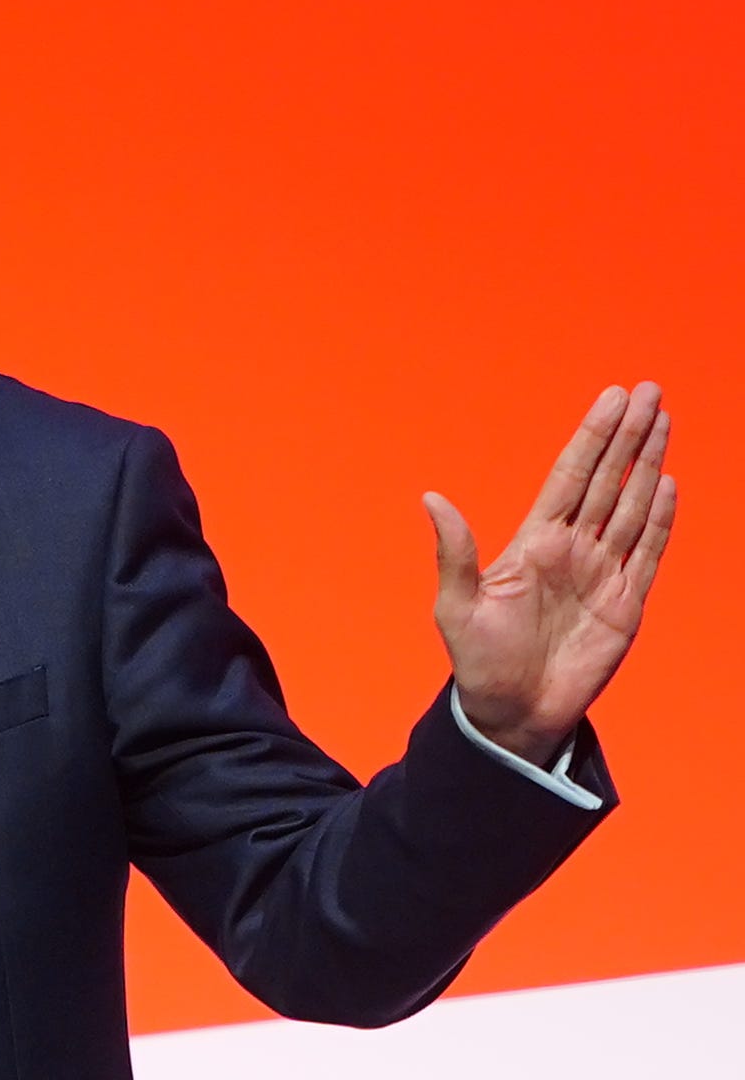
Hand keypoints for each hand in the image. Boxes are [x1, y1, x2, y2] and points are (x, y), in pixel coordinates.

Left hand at [424, 383, 674, 765]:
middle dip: (628, 436)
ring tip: (664, 421)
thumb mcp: (457, 605)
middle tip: (649, 391)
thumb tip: (431, 498)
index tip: (611, 398)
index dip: (592, 437)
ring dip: (650, 464)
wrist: (512, 711)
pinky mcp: (626, 604)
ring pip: (633, 507)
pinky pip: (649, 553)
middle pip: (608, 480)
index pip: (570, 476)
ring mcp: (603, 574)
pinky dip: (661, 520)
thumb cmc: (478, 660)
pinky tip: (669, 484)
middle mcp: (573, 549)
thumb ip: (455, 552)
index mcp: (533, 542)